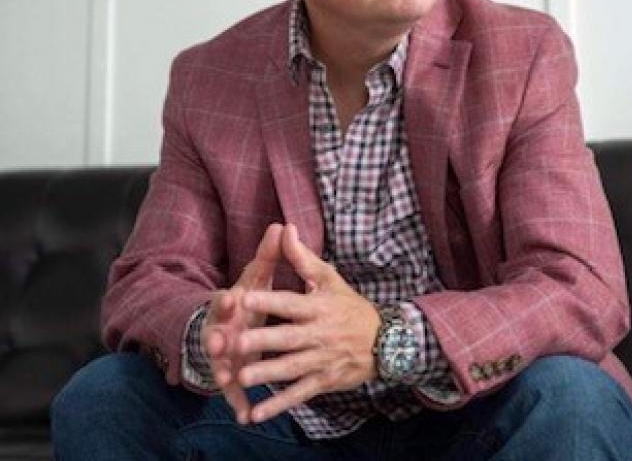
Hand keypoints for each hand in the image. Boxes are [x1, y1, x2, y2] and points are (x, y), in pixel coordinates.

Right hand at [200, 223, 284, 423]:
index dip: (227, 300)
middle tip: (220, 341)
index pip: (226, 299)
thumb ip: (268, 256)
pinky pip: (234, 392)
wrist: (227, 327)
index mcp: (232, 304)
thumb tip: (280, 225)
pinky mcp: (231, 374)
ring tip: (225, 379)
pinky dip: (237, 403)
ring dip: (222, 369)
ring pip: (221, 363)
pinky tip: (245, 415)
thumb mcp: (257, 278)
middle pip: (218, 332)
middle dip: (219, 336)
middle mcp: (223, 328)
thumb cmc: (246, 300)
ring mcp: (224, 354)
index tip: (232, 299)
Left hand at [236, 224, 380, 422]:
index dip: (269, 301)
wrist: (383, 341)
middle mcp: (319, 334)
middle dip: (263, 341)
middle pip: (288, 338)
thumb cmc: (349, 305)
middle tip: (237, 343)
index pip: (291, 303)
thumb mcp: (329, 278)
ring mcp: (321, 360)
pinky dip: (278, 406)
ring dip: (268, 374)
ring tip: (244, 377)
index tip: (245, 298)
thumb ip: (302, 257)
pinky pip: (298, 394)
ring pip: (291, 368)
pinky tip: (256, 414)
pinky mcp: (322, 382)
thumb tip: (285, 228)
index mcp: (318, 307)